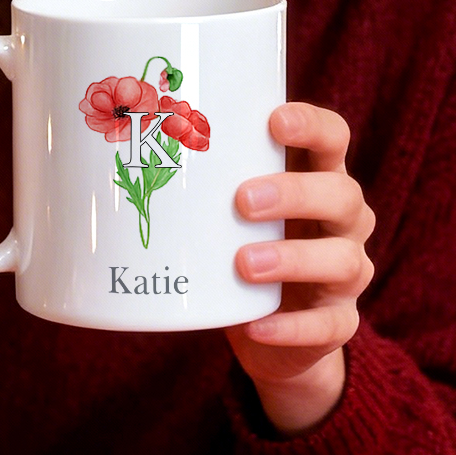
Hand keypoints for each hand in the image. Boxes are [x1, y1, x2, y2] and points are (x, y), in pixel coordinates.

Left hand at [227, 102, 375, 435]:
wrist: (276, 333)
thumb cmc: (241, 243)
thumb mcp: (227, 206)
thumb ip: (198, 178)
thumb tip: (107, 157)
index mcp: (318, 176)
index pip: (333, 136)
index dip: (312, 124)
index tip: (273, 121)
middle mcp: (343, 219)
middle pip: (342, 193)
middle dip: (294, 193)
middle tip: (242, 200)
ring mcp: (348, 273)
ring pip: (343, 259)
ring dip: (293, 259)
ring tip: (243, 262)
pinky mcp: (338, 323)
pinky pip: (329, 326)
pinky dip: (291, 326)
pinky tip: (257, 324)